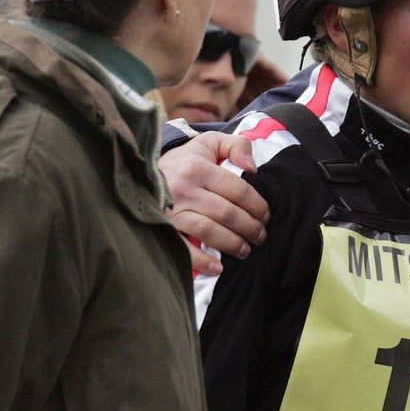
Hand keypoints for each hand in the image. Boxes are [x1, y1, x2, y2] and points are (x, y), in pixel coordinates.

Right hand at [161, 132, 268, 274]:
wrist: (143, 171)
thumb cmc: (187, 160)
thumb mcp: (210, 142)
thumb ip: (236, 145)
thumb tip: (253, 168)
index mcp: (198, 167)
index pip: (237, 189)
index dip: (257, 205)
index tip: (266, 216)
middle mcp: (183, 189)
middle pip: (226, 213)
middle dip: (250, 227)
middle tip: (261, 236)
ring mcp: (170, 211)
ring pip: (208, 230)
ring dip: (232, 244)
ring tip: (245, 250)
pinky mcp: (161, 228)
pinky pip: (183, 248)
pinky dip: (202, 261)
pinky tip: (218, 267)